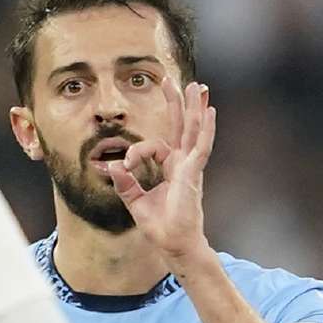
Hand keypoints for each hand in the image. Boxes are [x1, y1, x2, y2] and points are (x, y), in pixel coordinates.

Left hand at [107, 79, 215, 262]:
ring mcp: (190, 166)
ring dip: (194, 107)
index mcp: (169, 167)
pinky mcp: (193, 173)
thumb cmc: (160, 225)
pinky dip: (206, 128)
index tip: (122, 166)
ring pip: (192, 130)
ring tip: (197, 86)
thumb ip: (125, 183)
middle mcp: (182, 163)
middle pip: (179, 126)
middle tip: (170, 79)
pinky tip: (209, 111)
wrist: (173, 244)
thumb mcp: (134, 201)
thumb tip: (113, 166)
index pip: (151, 146)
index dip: (133, 153)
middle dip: (175, 102)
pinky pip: (201, 146)